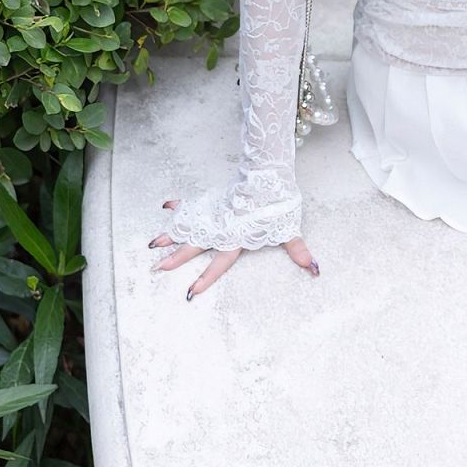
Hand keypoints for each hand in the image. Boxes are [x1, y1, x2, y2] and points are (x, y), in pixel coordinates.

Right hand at [150, 198, 318, 297]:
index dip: (206, 278)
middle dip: (177, 257)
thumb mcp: (288, 229)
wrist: (267, 175)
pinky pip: (193, 204)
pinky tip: (167, 206)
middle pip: (195, 245)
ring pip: (188, 226)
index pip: (219, 263)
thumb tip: (314, 269)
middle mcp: (221, 227)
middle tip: (158, 267)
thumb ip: (298, 251)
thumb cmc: (278, 203)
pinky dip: (180, 205)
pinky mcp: (214, 199)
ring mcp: (215, 213)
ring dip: (171, 234)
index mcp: (236, 238)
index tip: (191, 292)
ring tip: (152, 242)